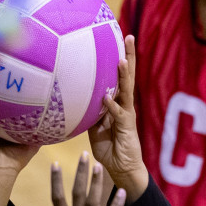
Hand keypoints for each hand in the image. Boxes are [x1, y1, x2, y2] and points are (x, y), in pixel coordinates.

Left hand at [88, 35, 147, 198]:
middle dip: (129, 55)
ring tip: (122, 59)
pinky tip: (106, 97)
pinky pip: (118, 114)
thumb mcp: (94, 127)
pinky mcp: (127, 128)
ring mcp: (127, 114)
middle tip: (129, 36)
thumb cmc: (109, 147)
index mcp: (118, 102)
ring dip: (124, 75)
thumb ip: (90, 112)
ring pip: (126, 90)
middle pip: (128, 76)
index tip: (118, 38)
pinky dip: (112, 106)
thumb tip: (76, 98)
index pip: (119, 76)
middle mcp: (125, 104)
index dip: (120, 58)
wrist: (122, 169)